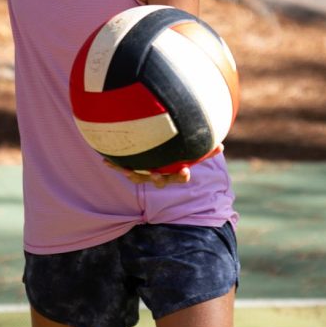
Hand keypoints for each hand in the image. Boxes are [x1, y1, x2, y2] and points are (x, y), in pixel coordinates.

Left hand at [102, 144, 220, 188]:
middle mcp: (159, 176)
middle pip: (159, 181)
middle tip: (156, 175)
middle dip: (157, 179)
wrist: (159, 161)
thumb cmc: (179, 155)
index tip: (186, 170)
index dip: (183, 176)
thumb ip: (206, 151)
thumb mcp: (192, 153)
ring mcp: (145, 174)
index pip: (181, 177)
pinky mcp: (133, 169)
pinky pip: (123, 168)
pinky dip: (114, 165)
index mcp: (174, 173)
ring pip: (138, 177)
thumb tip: (221, 146)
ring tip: (124, 170)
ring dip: (132, 174)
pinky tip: (104, 160)